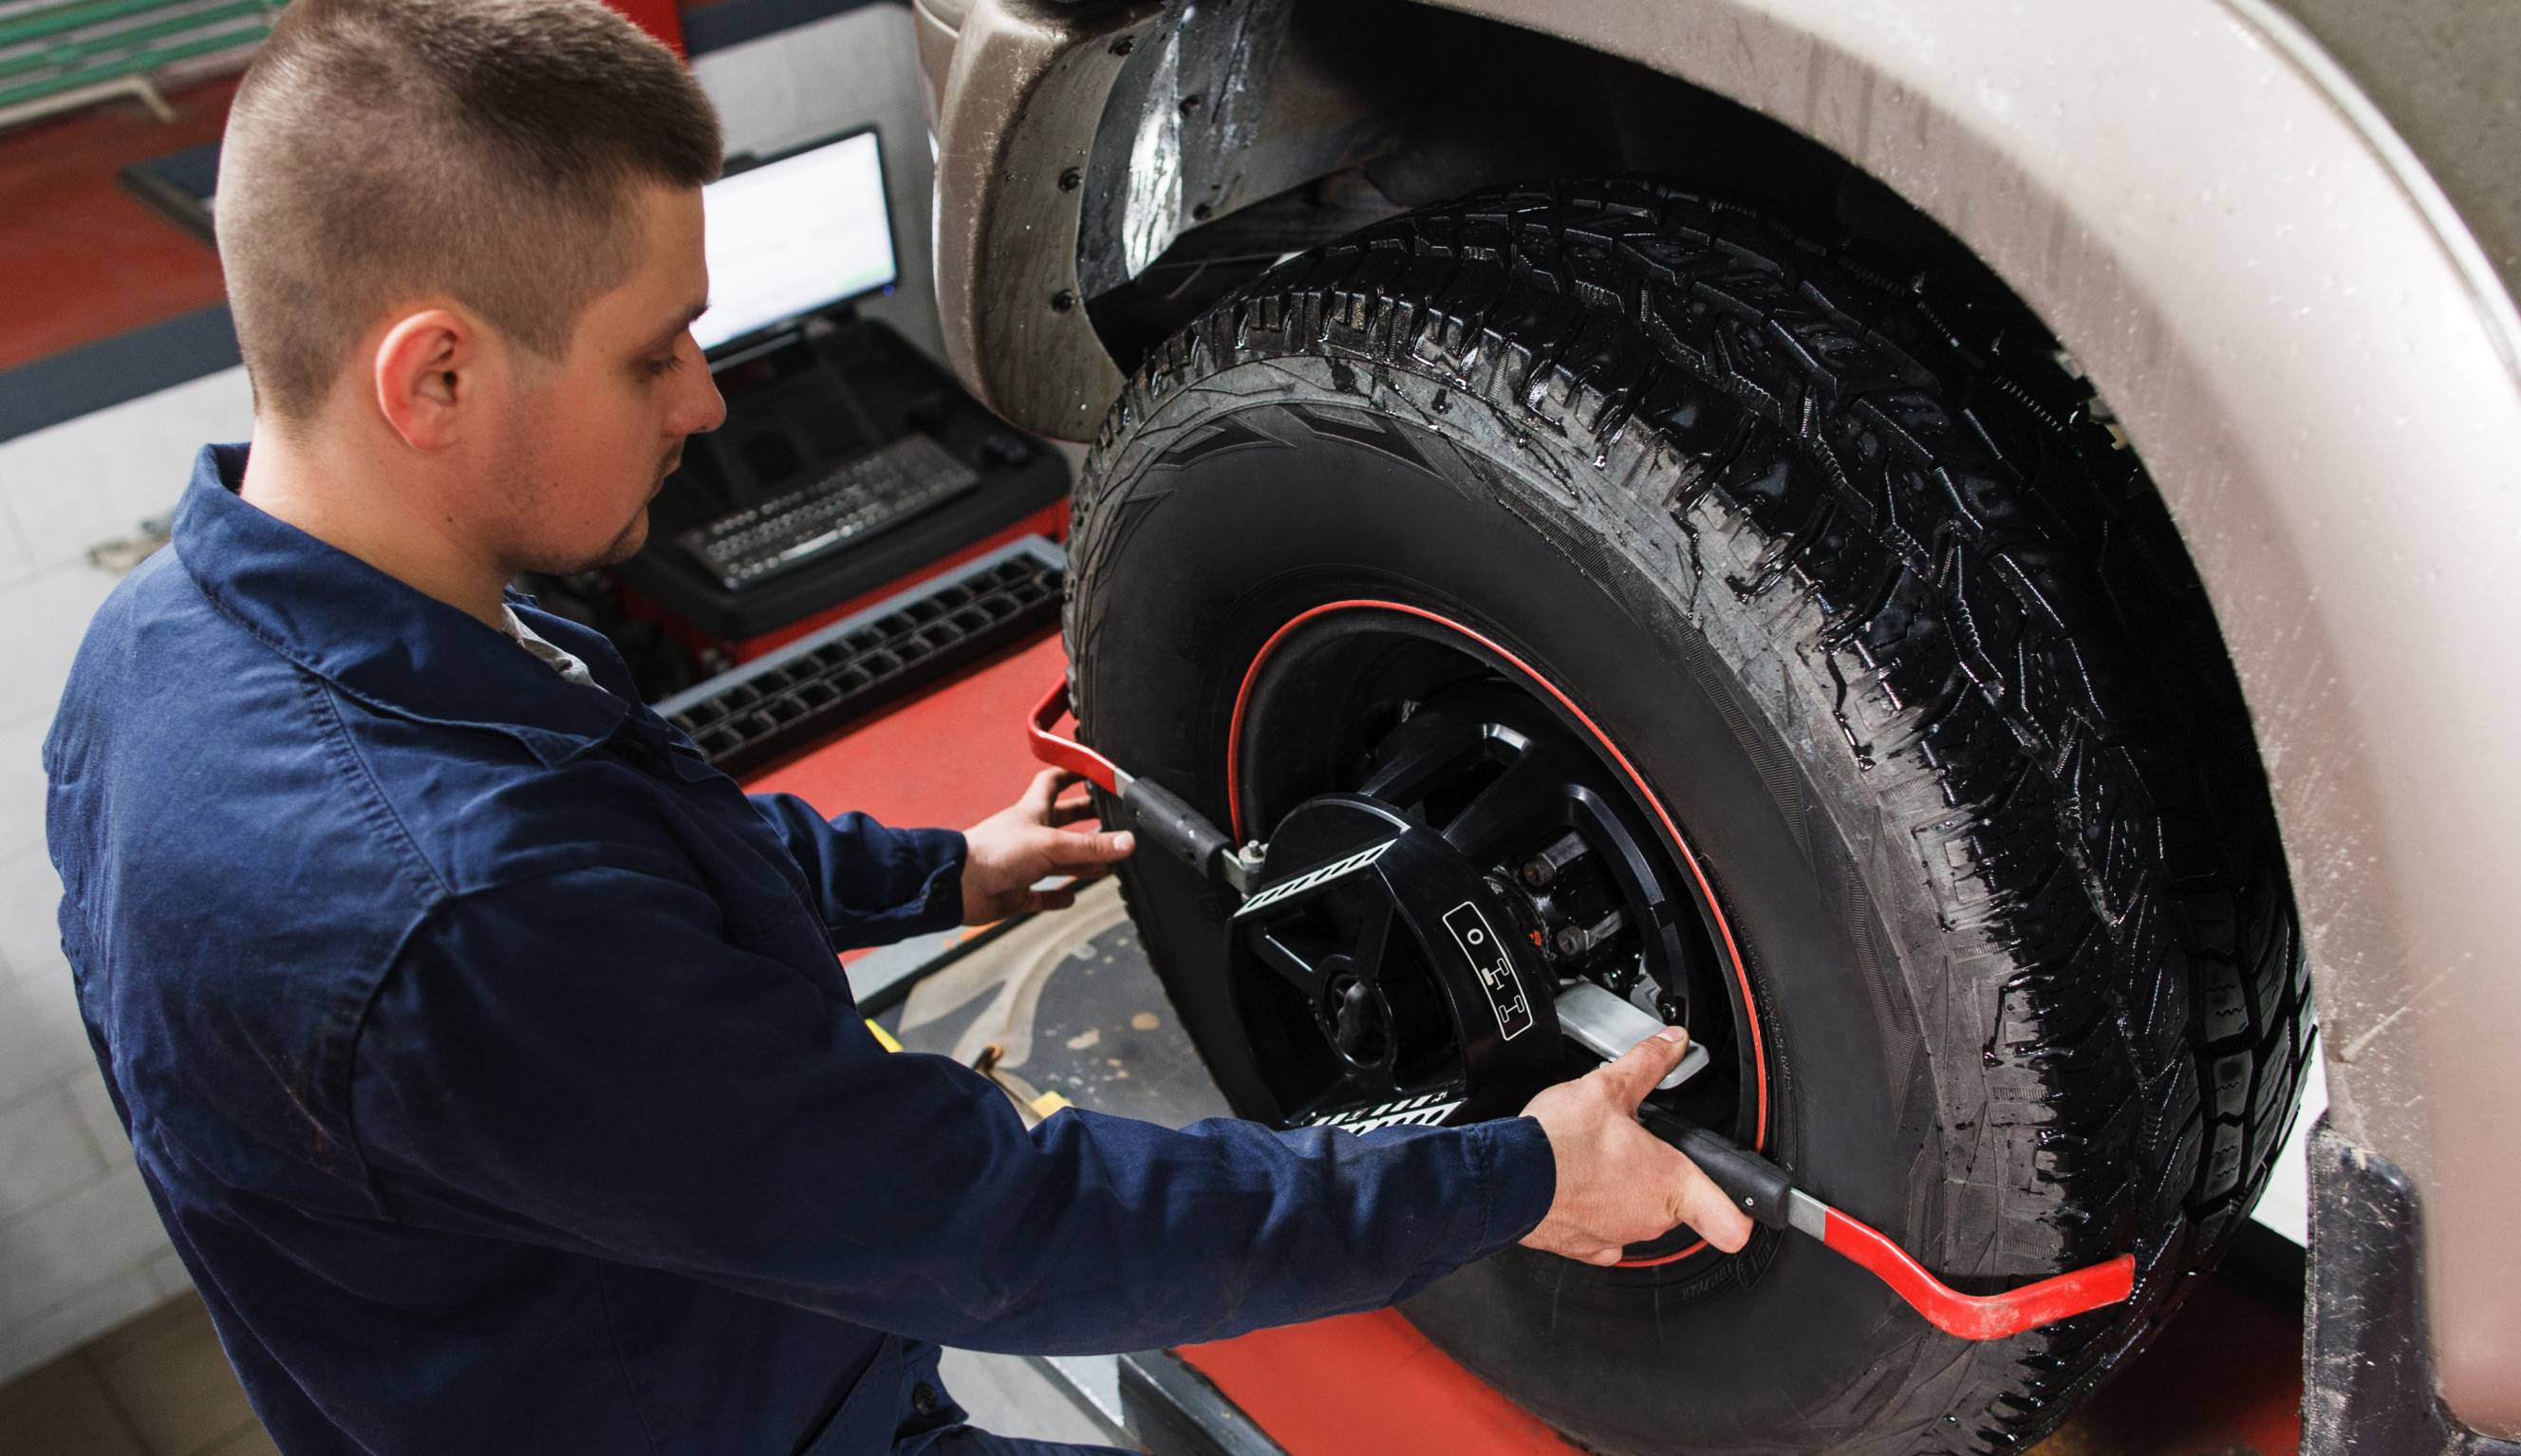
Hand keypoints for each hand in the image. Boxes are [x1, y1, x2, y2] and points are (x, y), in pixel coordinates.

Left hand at [959, 769, 1135, 923]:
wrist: (958, 885)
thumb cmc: (994, 853)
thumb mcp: (1051, 844)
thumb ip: (1091, 847)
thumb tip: (1127, 842)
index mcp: (1033, 812)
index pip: (1054, 782)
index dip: (1073, 774)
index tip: (1093, 772)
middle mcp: (1029, 834)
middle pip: (1062, 821)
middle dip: (1085, 819)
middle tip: (1111, 820)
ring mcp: (1022, 864)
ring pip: (1058, 861)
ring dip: (1081, 863)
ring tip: (1106, 865)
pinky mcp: (1016, 891)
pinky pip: (1041, 894)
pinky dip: (1057, 896)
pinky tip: (1070, 897)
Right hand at [1517, 1027, 1755, 1264]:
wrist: (1505, 1178)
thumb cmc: (1556, 1143)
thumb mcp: (1607, 1087)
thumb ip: (1647, 1063)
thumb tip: (1671, 1042)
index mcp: (1669, 1182)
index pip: (1733, 1223)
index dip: (1744, 1214)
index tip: (1744, 1205)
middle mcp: (1649, 1219)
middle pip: (1676, 1204)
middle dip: (1658, 1177)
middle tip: (1634, 1148)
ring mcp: (1617, 1236)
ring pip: (1637, 1217)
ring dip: (1624, 1193)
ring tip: (1596, 1161)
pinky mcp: (1585, 1249)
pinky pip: (1603, 1235)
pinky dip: (1594, 1214)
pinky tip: (1577, 1187)